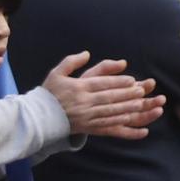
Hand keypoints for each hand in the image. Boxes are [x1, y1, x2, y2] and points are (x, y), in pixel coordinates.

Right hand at [44, 52, 166, 140]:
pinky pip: (105, 124)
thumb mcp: (57, 73)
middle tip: (141, 91)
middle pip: (109, 97)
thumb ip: (71, 61)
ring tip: (140, 103)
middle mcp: (83, 102)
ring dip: (126, 107)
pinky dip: (118, 120)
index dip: (118, 82)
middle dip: (127, 94)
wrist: (38, 117)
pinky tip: (128, 118)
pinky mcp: (86, 127)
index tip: (132, 80)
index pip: (102, 83)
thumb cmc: (49, 93)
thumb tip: (86, 53)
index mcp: (78, 87)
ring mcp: (86, 115)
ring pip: (110, 111)